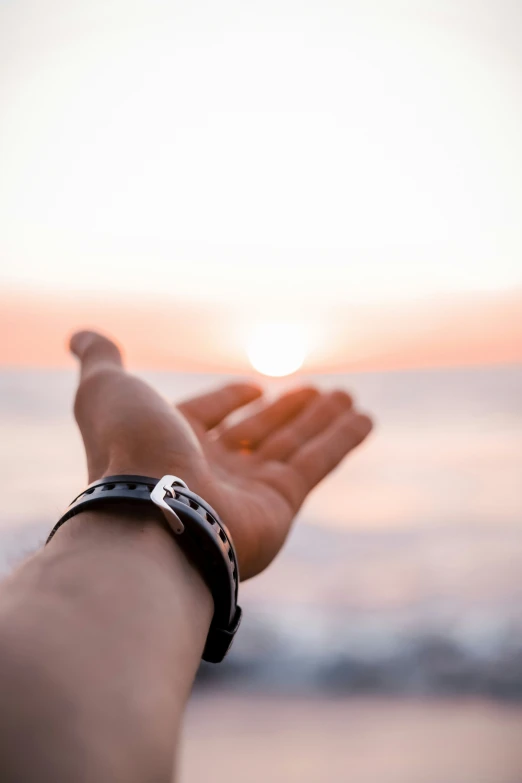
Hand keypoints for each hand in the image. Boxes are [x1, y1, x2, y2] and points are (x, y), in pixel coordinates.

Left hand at [71, 330, 372, 578]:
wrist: (154, 512)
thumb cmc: (128, 448)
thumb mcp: (107, 390)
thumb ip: (101, 360)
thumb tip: (80, 335)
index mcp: (172, 441)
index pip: (209, 416)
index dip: (229, 399)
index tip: (255, 388)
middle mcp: (210, 468)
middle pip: (258, 432)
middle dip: (287, 410)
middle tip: (319, 390)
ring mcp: (247, 489)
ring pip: (292, 446)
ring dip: (321, 421)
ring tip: (348, 396)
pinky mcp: (281, 505)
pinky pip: (317, 464)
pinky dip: (342, 440)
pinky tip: (364, 417)